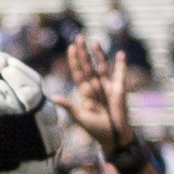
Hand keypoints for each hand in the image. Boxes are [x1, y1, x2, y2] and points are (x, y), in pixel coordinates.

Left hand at [63, 35, 133, 152]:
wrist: (113, 136)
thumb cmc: (96, 129)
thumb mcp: (79, 118)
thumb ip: (68, 106)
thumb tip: (52, 97)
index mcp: (85, 93)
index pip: (78, 73)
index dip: (74, 61)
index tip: (70, 48)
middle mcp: (96, 87)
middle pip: (88, 66)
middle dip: (84, 53)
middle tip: (79, 37)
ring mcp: (108, 87)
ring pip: (102, 67)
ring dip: (99, 55)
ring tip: (94, 42)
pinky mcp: (119, 90)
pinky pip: (120, 75)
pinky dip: (121, 65)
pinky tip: (119, 54)